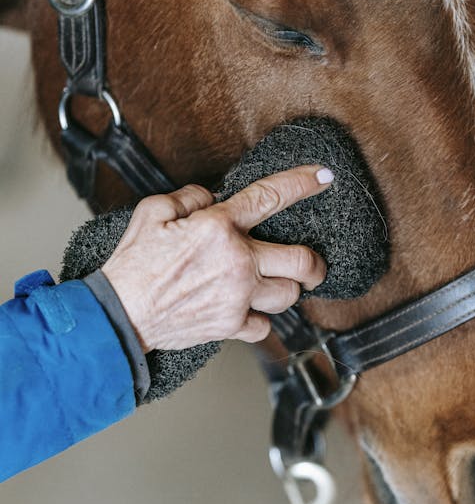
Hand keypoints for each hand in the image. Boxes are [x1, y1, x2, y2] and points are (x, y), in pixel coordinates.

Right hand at [101, 165, 332, 350]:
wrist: (120, 314)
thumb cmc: (134, 264)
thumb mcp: (152, 212)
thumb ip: (189, 198)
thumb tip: (211, 199)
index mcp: (219, 227)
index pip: (271, 196)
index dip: (303, 183)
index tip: (325, 177)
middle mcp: (238, 262)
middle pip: (302, 261)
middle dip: (315, 264)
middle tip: (312, 265)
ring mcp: (238, 297)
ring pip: (289, 295)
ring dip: (286, 290)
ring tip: (274, 285)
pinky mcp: (231, 325)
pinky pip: (264, 326)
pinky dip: (259, 320)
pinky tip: (247, 311)